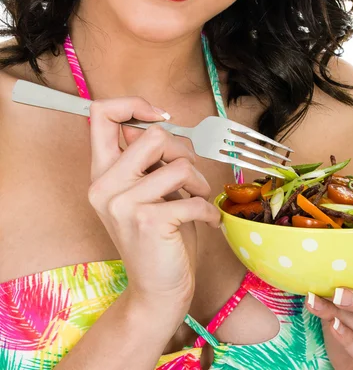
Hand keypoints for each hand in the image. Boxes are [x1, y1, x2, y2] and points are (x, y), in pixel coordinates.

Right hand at [87, 96, 220, 316]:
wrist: (157, 290)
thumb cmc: (158, 236)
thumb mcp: (145, 191)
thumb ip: (144, 158)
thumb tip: (157, 123)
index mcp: (101, 171)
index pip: (100, 114)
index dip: (133, 104)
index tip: (159, 117)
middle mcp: (104, 185)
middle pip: (153, 135)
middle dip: (184, 151)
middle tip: (189, 175)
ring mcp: (123, 204)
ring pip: (179, 164)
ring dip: (199, 181)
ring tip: (198, 198)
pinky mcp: (148, 222)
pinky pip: (193, 198)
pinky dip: (208, 209)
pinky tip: (206, 220)